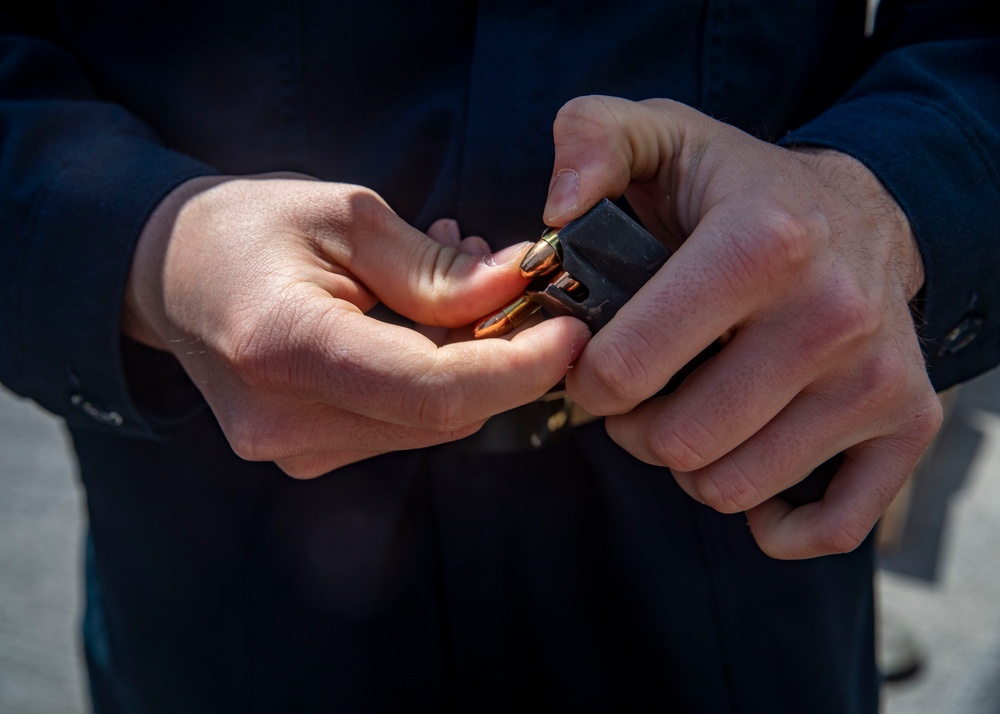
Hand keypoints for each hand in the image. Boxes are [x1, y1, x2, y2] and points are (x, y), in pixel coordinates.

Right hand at [123, 175, 588, 476]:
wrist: (171, 275)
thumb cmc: (246, 227)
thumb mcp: (343, 216)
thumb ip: (434, 267)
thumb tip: (519, 290)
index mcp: (285, 347)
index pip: (435, 390)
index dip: (520, 368)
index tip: (574, 332)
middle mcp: (286, 421)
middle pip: (444, 413)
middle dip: (506, 357)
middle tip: (518, 285)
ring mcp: (294, 450)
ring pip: (433, 422)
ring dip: (472, 362)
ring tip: (457, 281)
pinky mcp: (308, 455)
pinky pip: (404, 424)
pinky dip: (437, 377)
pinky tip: (426, 320)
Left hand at [543, 97, 942, 558]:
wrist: (860, 209)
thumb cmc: (738, 187)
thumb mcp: (661, 136)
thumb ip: (592, 141)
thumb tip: (558, 207)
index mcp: (761, 243)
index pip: (628, 368)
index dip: (588, 380)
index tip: (594, 364)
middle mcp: (832, 315)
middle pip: (677, 443)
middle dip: (635, 427)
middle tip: (641, 391)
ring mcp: (877, 376)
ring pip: (733, 486)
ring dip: (691, 463)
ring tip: (692, 410)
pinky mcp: (907, 420)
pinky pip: (832, 526)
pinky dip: (777, 519)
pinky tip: (753, 471)